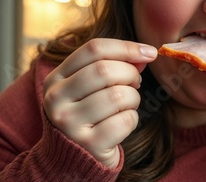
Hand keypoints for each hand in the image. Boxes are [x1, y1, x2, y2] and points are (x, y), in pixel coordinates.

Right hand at [42, 38, 157, 167]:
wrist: (75, 158)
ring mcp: (69, 124)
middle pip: (105, 70)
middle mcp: (56, 99)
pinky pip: (125, 120)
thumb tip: (145, 54)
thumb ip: (114, 65)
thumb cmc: (90, 113)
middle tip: (135, 83)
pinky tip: (120, 125)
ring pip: (118, 95)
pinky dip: (132, 119)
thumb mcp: (93, 86)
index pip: (94, 49)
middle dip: (131, 74)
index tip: (150, 52)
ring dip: (133, 98)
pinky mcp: (88, 144)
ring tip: (126, 105)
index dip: (126, 47)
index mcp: (55, 78)